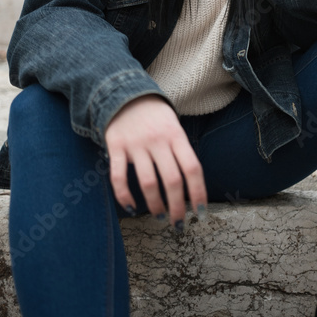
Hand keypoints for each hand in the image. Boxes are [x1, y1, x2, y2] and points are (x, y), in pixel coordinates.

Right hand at [104, 94, 206, 225]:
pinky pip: (119, 177)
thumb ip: (180, 152)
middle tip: (178, 223)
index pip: (192, 168)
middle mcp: (158, 140)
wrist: (126, 93)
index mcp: (176, 136)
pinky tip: (130, 207)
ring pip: (148, 183)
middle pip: (172, 180)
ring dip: (155, 205)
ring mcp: (136, 144)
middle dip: (177, 206)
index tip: (200, 213)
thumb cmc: (156, 118)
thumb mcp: (174, 127)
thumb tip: (191, 188)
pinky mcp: (116, 147)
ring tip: (160, 216)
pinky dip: (124, 196)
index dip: (198, 193)